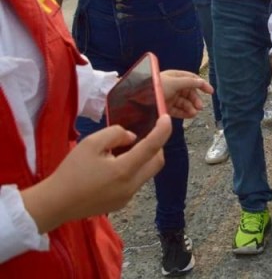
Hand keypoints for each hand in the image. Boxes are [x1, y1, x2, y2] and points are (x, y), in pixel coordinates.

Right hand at [20, 115, 170, 234]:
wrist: (54, 204)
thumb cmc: (71, 172)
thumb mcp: (90, 143)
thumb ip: (116, 134)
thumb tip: (132, 137)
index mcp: (124, 170)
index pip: (153, 147)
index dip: (163, 131)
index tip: (167, 118)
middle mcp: (131, 186)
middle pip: (157, 162)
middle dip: (157, 146)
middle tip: (146, 134)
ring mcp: (128, 197)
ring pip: (147, 173)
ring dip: (144, 159)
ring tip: (124, 150)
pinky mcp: (121, 203)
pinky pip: (135, 183)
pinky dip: (133, 170)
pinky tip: (115, 166)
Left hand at [159, 70, 212, 118]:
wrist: (138, 98)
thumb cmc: (157, 86)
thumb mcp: (175, 82)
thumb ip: (189, 82)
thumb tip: (201, 82)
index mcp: (175, 76)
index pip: (192, 79)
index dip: (202, 84)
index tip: (211, 92)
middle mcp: (174, 86)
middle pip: (189, 92)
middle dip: (195, 99)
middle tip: (200, 107)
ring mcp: (170, 97)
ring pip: (184, 102)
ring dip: (191, 107)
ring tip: (194, 113)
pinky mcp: (166, 107)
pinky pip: (178, 110)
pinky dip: (184, 113)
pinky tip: (189, 116)